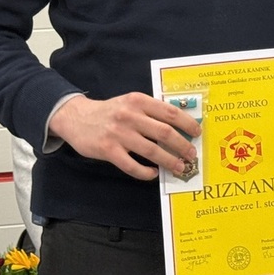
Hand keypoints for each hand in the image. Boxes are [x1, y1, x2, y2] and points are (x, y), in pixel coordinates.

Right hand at [48, 93, 200, 180]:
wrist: (76, 117)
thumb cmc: (110, 111)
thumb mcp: (130, 102)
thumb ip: (151, 110)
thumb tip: (179, 125)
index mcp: (138, 101)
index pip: (170, 112)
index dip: (187, 123)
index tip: (197, 132)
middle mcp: (130, 116)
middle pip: (165, 132)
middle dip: (182, 145)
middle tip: (192, 155)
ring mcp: (119, 134)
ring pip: (152, 151)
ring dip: (169, 161)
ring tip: (179, 167)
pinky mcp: (108, 150)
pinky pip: (132, 166)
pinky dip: (146, 172)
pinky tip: (153, 173)